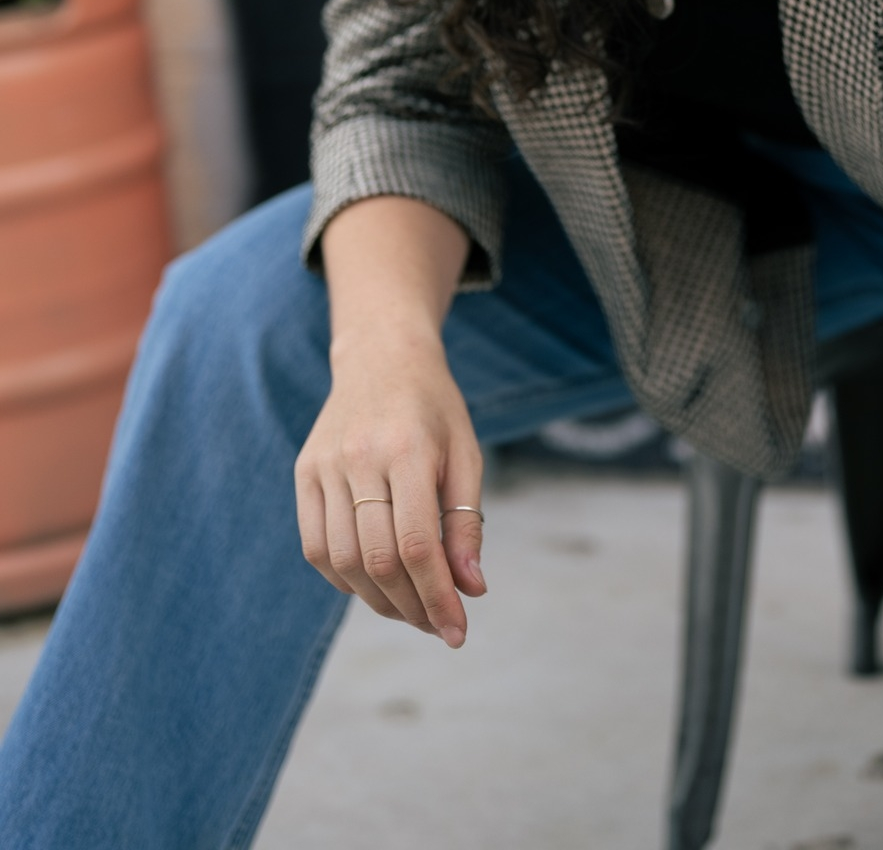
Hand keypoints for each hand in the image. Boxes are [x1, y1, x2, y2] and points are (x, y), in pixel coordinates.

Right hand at [294, 324, 486, 647]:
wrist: (382, 356)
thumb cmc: (434, 409)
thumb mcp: (466, 454)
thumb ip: (467, 522)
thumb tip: (471, 590)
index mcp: (407, 449)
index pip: (418, 545)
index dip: (437, 597)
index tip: (458, 632)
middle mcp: (359, 458)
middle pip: (379, 560)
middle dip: (412, 607)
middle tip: (439, 625)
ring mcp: (324, 466)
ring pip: (344, 562)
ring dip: (379, 601)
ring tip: (412, 609)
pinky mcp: (304, 473)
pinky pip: (316, 547)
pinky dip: (345, 579)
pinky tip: (375, 584)